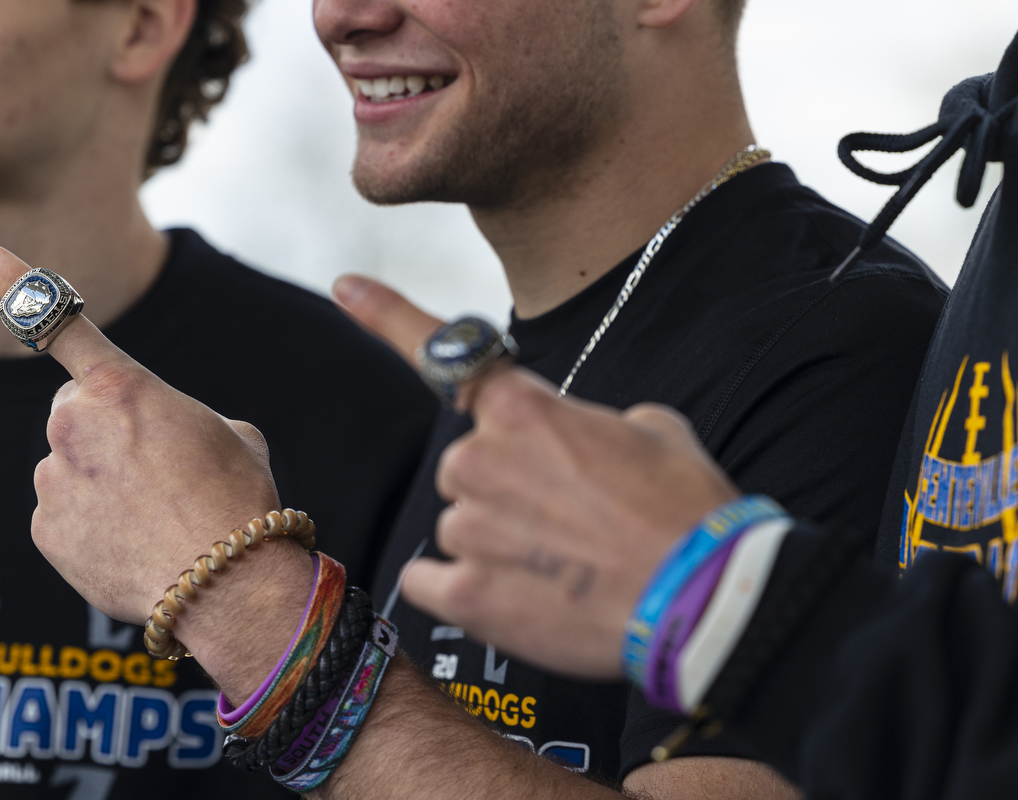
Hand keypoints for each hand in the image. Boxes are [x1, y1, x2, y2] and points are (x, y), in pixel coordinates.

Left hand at [0, 246, 311, 700]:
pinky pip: (61, 516)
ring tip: (154, 517)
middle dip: (103, 432)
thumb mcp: (231, 435)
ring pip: (67, 469)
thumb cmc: (238, 500)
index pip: (62, 323)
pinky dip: (90, 528)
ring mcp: (53, 481)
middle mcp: (74, 426)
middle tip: (155, 469)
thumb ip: (180, 421)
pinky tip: (134, 545)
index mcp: (121, 387)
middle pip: (73, 415)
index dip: (19, 282)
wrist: (228, 583)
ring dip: (100, 484)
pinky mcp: (45, 532)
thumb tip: (162, 446)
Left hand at [335, 275, 739, 680]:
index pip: (443, 350)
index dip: (385, 314)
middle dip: (505, 489)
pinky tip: (520, 596)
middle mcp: (479, 459)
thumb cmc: (687, 513)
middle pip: (465, 467)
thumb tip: (575, 446)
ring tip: (566, 566)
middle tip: (568, 521)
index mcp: (523, 408)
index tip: (344, 287)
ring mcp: (468, 526)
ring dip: (498, 543)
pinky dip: (466, 589)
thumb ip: (585, 424)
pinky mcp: (465, 593)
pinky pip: (431, 580)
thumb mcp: (651, 432)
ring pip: (459, 525)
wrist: (706, 601)